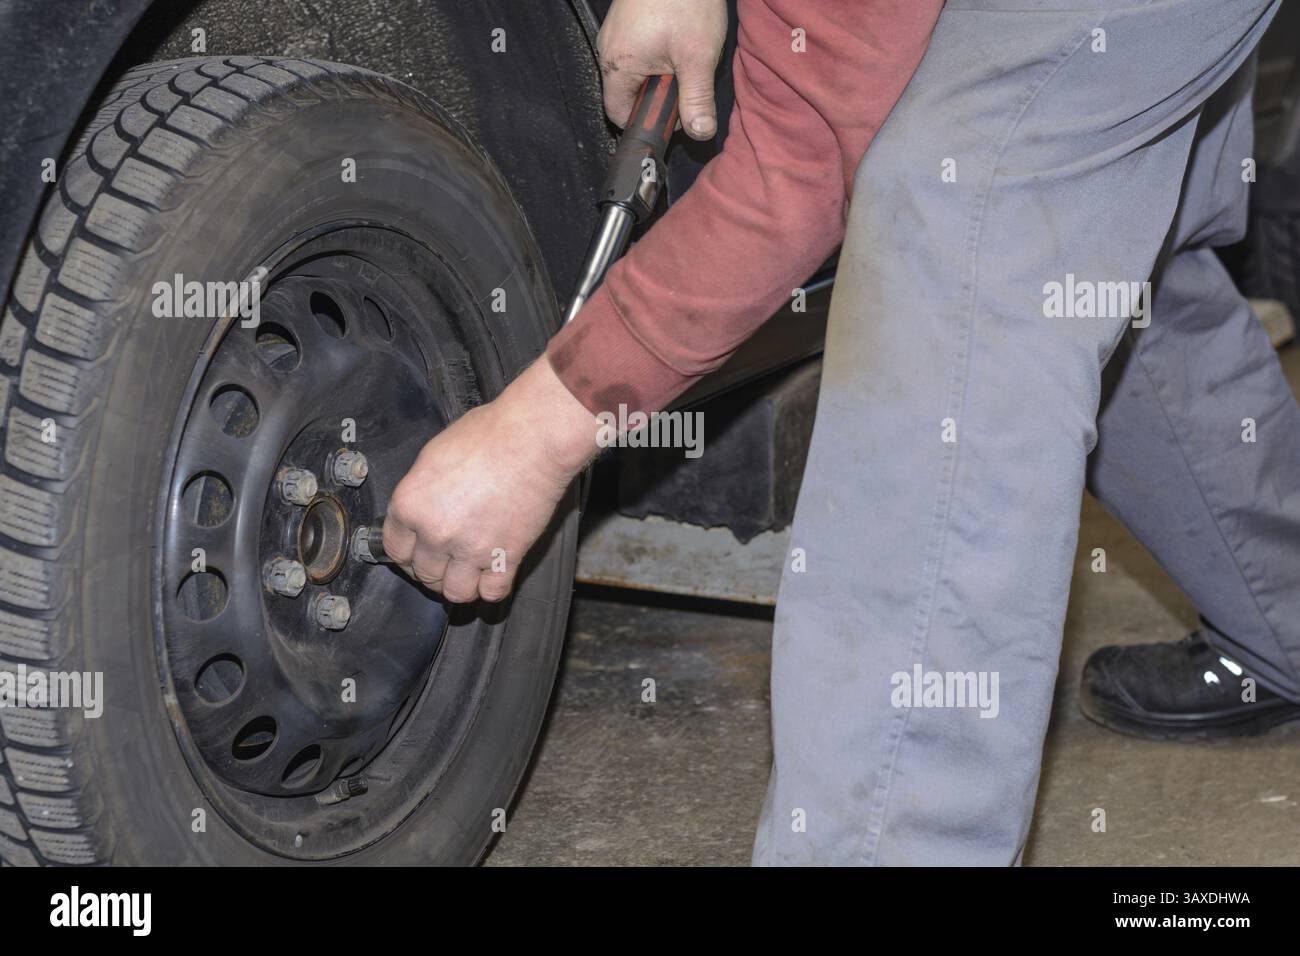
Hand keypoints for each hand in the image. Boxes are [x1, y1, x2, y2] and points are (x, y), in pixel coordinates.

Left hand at [383, 357, 598, 602]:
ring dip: (459, 584)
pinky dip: (492, 588)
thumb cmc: (490, 434)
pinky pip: (492, 593)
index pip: (394, 548)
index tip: (416, 552)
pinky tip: (494, 573)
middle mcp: (435, 532)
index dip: (406, 553)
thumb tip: (422, 507)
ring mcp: (470, 548)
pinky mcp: (505, 556)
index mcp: (411, 503)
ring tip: (468, 571)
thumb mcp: (435, 454)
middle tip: (447, 558)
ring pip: (454, 592)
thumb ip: (422, 490)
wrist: (533, 438)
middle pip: (424, 573)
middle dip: (434, 568)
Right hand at [598, 0, 727, 139]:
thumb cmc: (685, 0)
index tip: (674, 115)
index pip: (619, 114)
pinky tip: (679, 39)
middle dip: (660, 95)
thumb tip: (700, 134)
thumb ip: (697, 99)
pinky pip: (639, 51)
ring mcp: (616, 34)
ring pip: (637, 72)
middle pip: (629, 94)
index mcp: (618, 65)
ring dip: (663, 73)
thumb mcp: (697, 56)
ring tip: (685, 55)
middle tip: (687, 80)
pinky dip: (660, 54)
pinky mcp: (626, 22)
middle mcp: (609, 51)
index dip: (647, 122)